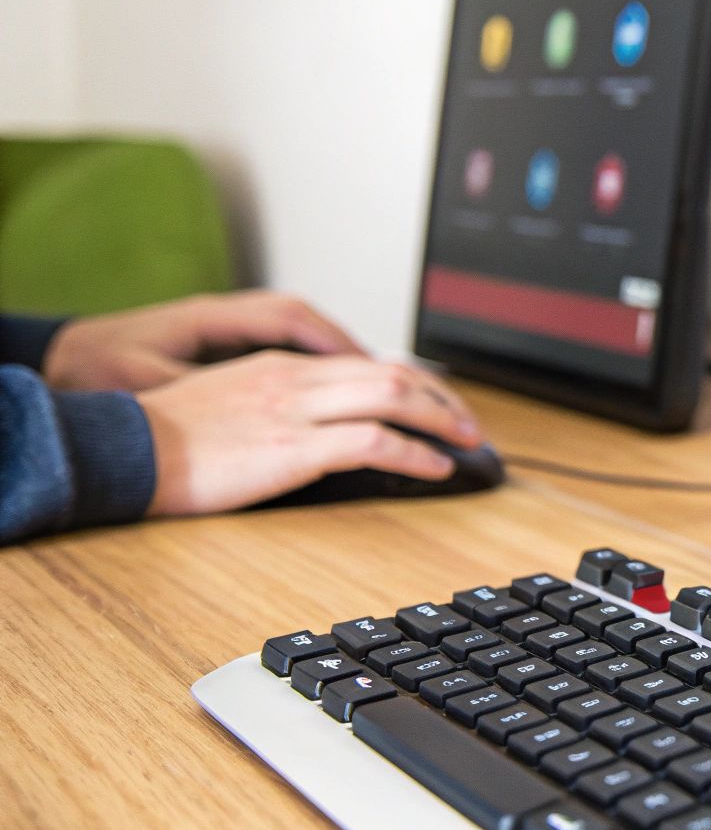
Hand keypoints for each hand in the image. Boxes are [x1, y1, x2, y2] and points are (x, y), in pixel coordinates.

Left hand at [42, 290, 364, 391]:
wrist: (63, 359)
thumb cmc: (97, 370)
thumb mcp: (147, 381)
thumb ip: (198, 389)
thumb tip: (247, 406)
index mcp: (213, 316)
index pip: (294, 319)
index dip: (340, 344)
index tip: (375, 370)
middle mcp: (232, 316)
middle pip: (315, 325)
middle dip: (364, 354)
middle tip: (408, 385)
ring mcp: (234, 331)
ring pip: (309, 339)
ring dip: (352, 363)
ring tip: (393, 392)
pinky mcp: (231, 351)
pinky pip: (294, 352)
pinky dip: (327, 370)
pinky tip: (346, 396)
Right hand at [137, 352, 483, 516]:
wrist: (123, 450)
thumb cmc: (168, 438)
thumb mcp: (229, 402)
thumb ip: (277, 402)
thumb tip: (319, 425)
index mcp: (281, 365)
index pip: (366, 362)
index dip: (413, 381)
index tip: (437, 401)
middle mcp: (296, 378)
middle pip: (392, 372)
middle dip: (441, 397)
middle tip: (469, 422)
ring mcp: (296, 410)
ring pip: (393, 397)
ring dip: (441, 419)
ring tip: (466, 441)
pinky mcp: (294, 447)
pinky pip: (373, 442)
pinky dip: (415, 453)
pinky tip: (434, 467)